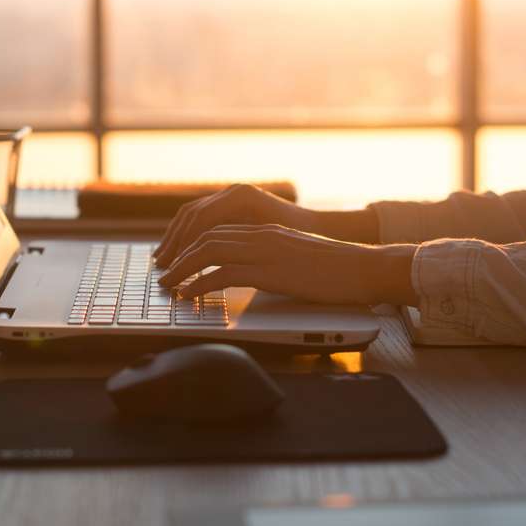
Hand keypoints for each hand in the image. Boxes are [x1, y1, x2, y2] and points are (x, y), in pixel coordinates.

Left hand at [157, 224, 417, 306]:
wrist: (362, 268)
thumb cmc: (337, 270)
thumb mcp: (298, 259)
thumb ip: (273, 261)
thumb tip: (255, 277)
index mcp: (267, 231)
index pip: (218, 230)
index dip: (193, 244)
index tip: (177, 260)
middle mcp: (261, 235)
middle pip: (206, 236)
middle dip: (180, 255)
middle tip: (163, 273)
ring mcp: (264, 250)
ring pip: (208, 252)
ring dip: (183, 269)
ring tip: (168, 285)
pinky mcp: (268, 270)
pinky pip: (222, 273)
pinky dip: (200, 284)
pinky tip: (189, 295)